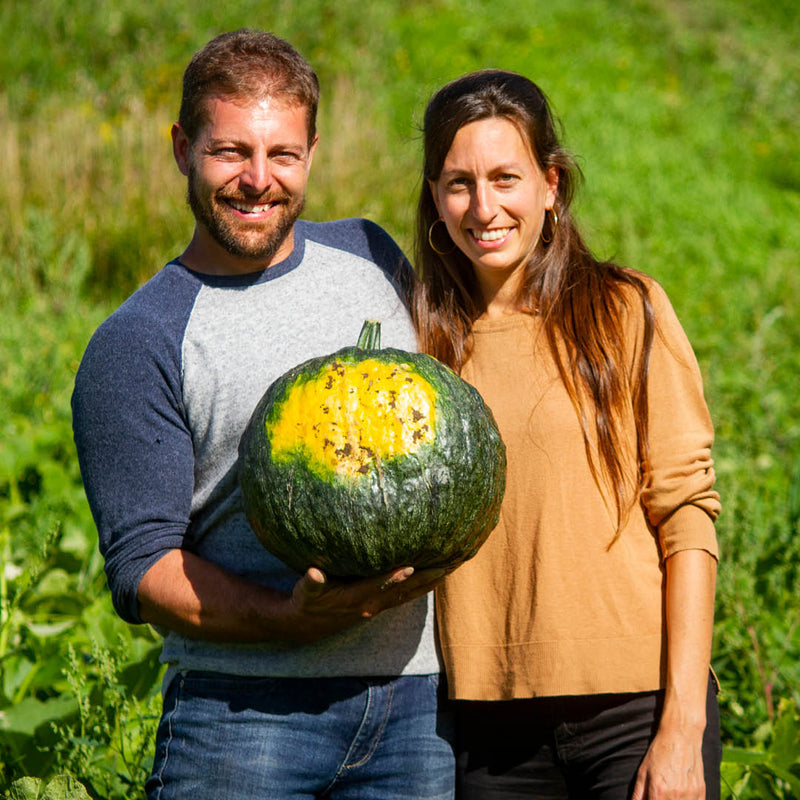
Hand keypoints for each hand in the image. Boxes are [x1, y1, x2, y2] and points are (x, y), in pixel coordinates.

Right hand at [286, 564, 446, 641]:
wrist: (306, 625)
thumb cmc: (306, 601)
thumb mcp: (305, 592)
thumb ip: (311, 582)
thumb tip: (314, 573)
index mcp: (354, 598)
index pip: (377, 586)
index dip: (392, 578)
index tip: (410, 566)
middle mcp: (370, 605)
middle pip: (401, 592)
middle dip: (423, 579)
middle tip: (445, 564)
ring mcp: (376, 607)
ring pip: (407, 595)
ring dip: (427, 583)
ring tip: (448, 568)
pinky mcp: (378, 606)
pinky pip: (404, 597)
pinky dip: (420, 588)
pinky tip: (433, 578)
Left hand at [631, 727, 704, 799]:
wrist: (680, 737)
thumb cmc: (659, 753)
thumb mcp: (643, 771)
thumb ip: (638, 794)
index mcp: (659, 790)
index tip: (651, 798)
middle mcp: (676, 795)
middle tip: (659, 795)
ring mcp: (691, 795)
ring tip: (669, 793)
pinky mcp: (701, 793)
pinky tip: (680, 795)